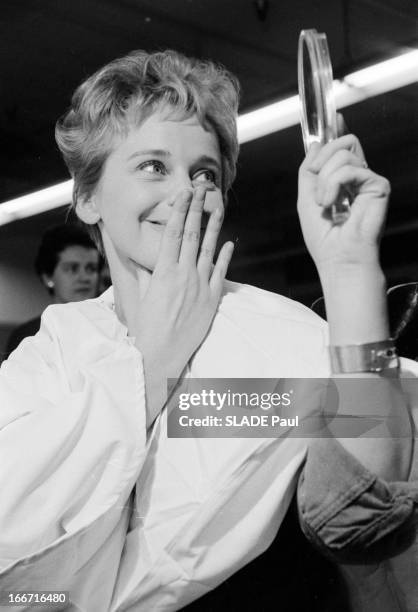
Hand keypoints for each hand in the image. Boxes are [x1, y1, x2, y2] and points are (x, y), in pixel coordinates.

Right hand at [132, 186, 233, 424]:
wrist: (161, 353)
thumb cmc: (147, 325)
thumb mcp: (142, 295)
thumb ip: (146, 274)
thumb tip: (142, 258)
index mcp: (164, 271)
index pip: (174, 233)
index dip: (180, 211)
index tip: (184, 194)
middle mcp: (183, 274)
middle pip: (193, 234)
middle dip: (197, 209)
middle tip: (201, 189)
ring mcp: (200, 285)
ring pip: (210, 249)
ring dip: (215, 226)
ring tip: (219, 208)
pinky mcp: (212, 299)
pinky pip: (221, 273)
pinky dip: (226, 257)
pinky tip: (230, 243)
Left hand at [297, 134, 390, 273]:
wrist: (337, 258)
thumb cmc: (323, 237)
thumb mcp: (305, 198)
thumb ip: (309, 170)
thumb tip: (316, 144)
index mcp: (342, 180)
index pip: (343, 148)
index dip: (338, 131)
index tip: (335, 116)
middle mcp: (358, 177)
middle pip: (342, 143)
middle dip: (321, 160)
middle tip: (317, 186)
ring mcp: (369, 180)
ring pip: (342, 154)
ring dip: (325, 179)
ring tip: (325, 203)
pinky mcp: (378, 185)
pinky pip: (350, 168)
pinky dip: (334, 184)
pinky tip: (332, 203)